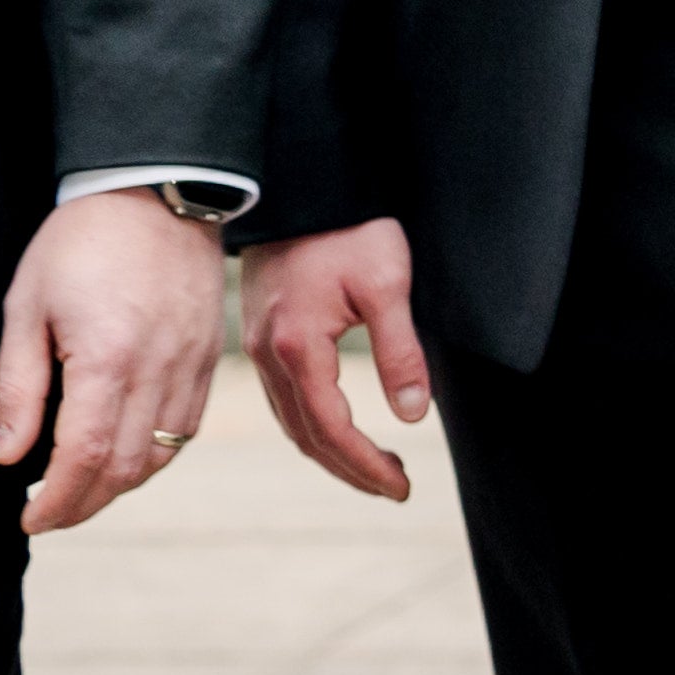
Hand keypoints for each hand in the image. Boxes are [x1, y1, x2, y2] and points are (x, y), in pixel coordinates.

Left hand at [0, 191, 224, 531]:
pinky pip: (187, 424)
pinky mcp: (209, 354)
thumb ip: (17, 389)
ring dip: (120, 484)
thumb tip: (9, 456)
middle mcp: (158, 367)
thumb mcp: (26, 308)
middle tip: (49, 513)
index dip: (56, 500)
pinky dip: (156, 453)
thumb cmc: (82, 243)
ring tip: (83, 489)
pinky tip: (126, 452)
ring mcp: (191, 362)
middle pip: (126, 467)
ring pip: (162, 453)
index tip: (30, 517)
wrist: (158, 191)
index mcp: (107, 357)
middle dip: (84, 504)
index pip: (84, 455)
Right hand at [242, 219, 432, 503]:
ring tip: (375, 469)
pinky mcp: (262, 336)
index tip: (401, 486)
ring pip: (292, 421)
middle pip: (307, 436)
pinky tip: (337, 430)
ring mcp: (259, 348)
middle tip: (395, 488)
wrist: (304, 187)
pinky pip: (284, 399)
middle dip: (351, 469)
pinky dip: (311, 426)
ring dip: (331, 452)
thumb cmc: (350, 229)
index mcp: (297, 348)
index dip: (366, 464)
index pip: (332, 428)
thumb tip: (414, 415)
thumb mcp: (387, 284)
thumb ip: (400, 351)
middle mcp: (269, 357)